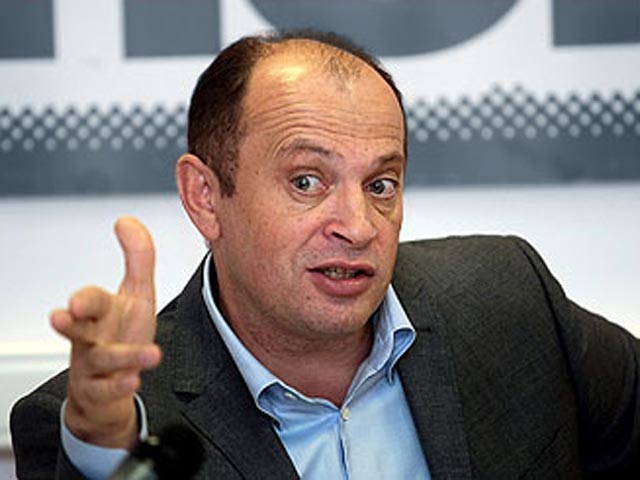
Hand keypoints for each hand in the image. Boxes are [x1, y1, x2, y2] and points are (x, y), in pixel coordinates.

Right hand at [51, 216, 161, 447]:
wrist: (108, 386)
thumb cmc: (121, 334)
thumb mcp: (137, 294)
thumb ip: (138, 257)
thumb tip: (127, 220)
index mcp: (102, 312)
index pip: (91, 301)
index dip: (84, 300)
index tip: (75, 302)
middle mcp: (92, 337)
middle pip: (79, 329)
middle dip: (71, 322)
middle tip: (64, 316)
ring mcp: (93, 365)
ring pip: (100, 360)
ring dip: (124, 356)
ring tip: (151, 354)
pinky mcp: (99, 392)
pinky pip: (105, 391)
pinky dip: (119, 386)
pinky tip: (134, 380)